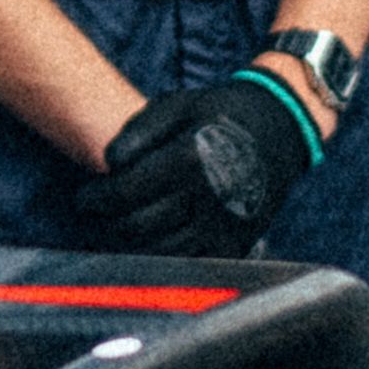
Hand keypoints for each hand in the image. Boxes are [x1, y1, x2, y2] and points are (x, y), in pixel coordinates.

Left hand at [72, 71, 320, 256]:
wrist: (284, 127)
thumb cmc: (222, 111)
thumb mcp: (178, 104)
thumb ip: (138, 132)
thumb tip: (107, 163)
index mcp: (189, 158)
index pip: (124, 193)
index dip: (95, 200)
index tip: (85, 199)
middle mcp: (207, 196)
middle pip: (136, 228)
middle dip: (106, 224)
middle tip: (97, 216)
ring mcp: (224, 225)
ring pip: (160, 253)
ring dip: (130, 246)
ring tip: (118, 230)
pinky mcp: (237, 243)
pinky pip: (191, 264)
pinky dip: (165, 259)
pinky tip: (152, 242)